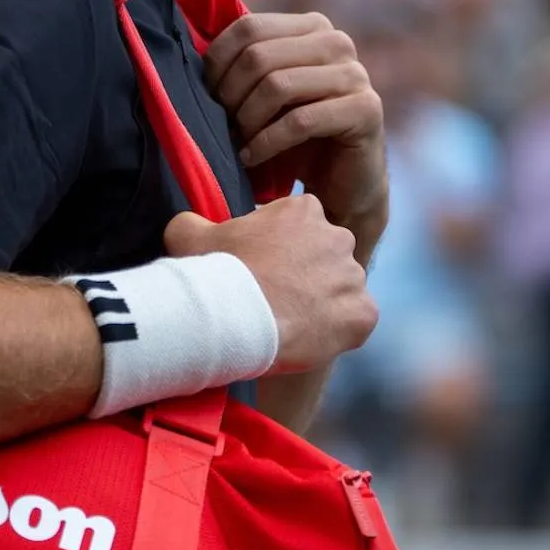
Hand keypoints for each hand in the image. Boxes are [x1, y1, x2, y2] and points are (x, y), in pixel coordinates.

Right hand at [166, 198, 374, 374]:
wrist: (234, 318)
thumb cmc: (214, 272)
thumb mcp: (188, 234)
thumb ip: (193, 222)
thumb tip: (187, 224)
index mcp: (304, 210)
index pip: (299, 225)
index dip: (278, 247)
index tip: (259, 267)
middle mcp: (338, 238)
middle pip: (325, 256)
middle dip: (306, 273)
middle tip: (275, 296)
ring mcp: (354, 278)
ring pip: (341, 291)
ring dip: (321, 304)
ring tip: (288, 322)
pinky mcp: (362, 315)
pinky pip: (355, 323)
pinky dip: (336, 332)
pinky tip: (307, 339)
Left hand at [202, 11, 388, 248]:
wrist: (342, 184)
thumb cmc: (295, 137)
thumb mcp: (266, 93)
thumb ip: (243, 66)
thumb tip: (187, 52)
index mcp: (312, 26)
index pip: (248, 27)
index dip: (217, 63)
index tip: (207, 97)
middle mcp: (337, 42)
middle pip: (259, 56)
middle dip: (230, 96)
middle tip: (221, 126)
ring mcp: (355, 74)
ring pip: (278, 86)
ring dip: (247, 121)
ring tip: (237, 143)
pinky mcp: (366, 110)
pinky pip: (300, 121)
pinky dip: (266, 143)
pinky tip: (252, 158)